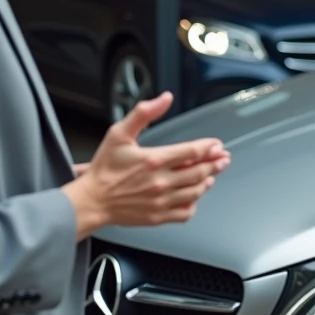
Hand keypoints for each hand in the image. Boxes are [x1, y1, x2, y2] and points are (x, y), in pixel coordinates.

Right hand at [62, 92, 230, 239]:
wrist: (91, 201)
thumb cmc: (104, 169)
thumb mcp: (119, 133)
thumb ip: (143, 113)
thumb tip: (165, 99)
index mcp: (155, 159)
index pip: (193, 151)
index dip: (209, 147)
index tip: (216, 145)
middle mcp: (161, 181)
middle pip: (199, 171)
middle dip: (215, 163)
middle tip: (223, 159)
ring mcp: (161, 201)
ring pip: (196, 191)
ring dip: (208, 181)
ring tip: (212, 175)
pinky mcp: (157, 216)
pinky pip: (184, 212)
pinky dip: (194, 204)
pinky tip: (194, 196)